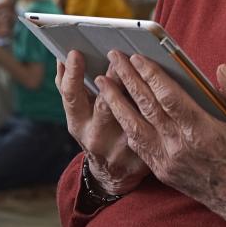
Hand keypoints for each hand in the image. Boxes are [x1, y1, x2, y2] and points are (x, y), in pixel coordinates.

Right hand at [55, 50, 149, 194]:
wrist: (114, 173)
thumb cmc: (95, 130)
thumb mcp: (78, 114)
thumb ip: (70, 87)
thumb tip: (62, 57)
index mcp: (77, 123)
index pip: (71, 96)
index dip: (72, 74)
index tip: (75, 52)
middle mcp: (96, 137)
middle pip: (105, 104)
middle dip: (113, 78)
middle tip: (118, 55)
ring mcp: (121, 148)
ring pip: (133, 114)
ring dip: (138, 89)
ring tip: (143, 64)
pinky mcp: (144, 154)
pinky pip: (154, 126)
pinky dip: (158, 105)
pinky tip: (163, 85)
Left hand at [97, 52, 225, 226]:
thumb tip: (222, 70)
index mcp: (201, 130)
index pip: (168, 97)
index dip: (150, 75)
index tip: (137, 57)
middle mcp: (179, 145)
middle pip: (146, 106)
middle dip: (128, 79)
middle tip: (114, 57)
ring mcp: (168, 160)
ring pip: (134, 126)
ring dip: (116, 102)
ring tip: (102, 82)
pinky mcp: (163, 171)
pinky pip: (138, 146)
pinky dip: (126, 126)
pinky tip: (117, 112)